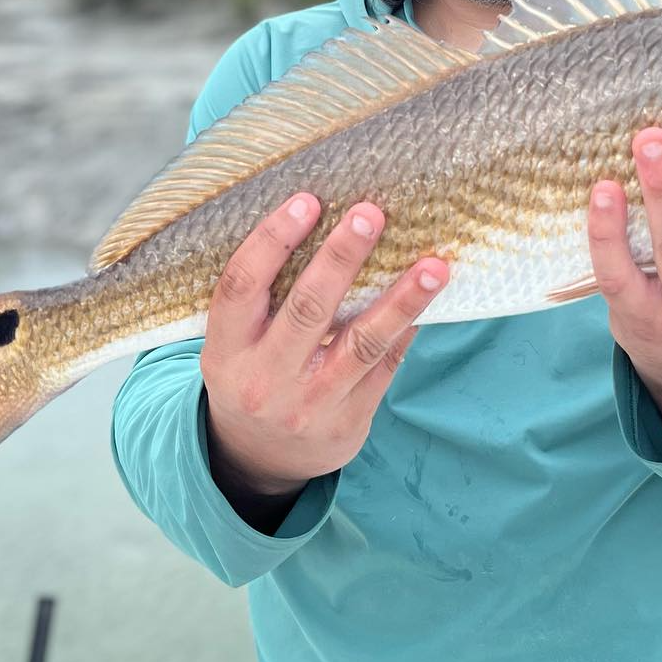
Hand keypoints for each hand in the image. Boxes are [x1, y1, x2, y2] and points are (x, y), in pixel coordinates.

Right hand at [200, 192, 448, 520]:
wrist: (260, 460)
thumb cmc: (253, 374)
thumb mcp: (235, 343)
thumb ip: (265, 297)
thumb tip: (329, 223)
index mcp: (226, 350)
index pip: (242, 285)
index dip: (273, 240)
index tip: (307, 201)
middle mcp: (264, 378)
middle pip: (307, 309)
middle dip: (342, 257)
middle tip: (371, 214)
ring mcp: (308, 405)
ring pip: (361, 344)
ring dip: (401, 300)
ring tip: (434, 266)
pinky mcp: (347, 422)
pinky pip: (385, 368)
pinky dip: (406, 329)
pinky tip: (427, 297)